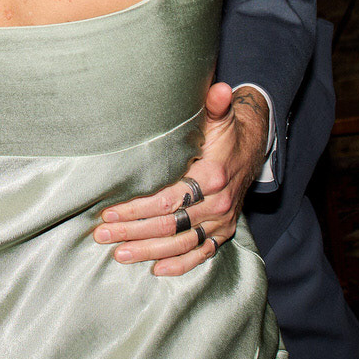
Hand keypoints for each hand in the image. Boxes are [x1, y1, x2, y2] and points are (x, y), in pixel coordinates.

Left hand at [94, 82, 267, 275]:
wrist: (254, 150)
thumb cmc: (227, 132)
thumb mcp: (221, 117)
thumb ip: (216, 105)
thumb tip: (219, 89)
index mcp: (212, 176)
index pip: (168, 199)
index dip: (137, 208)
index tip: (109, 213)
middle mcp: (218, 203)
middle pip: (170, 224)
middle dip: (134, 232)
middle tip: (103, 237)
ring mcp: (222, 220)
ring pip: (183, 242)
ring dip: (150, 252)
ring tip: (120, 254)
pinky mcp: (225, 231)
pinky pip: (203, 253)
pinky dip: (182, 263)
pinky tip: (157, 270)